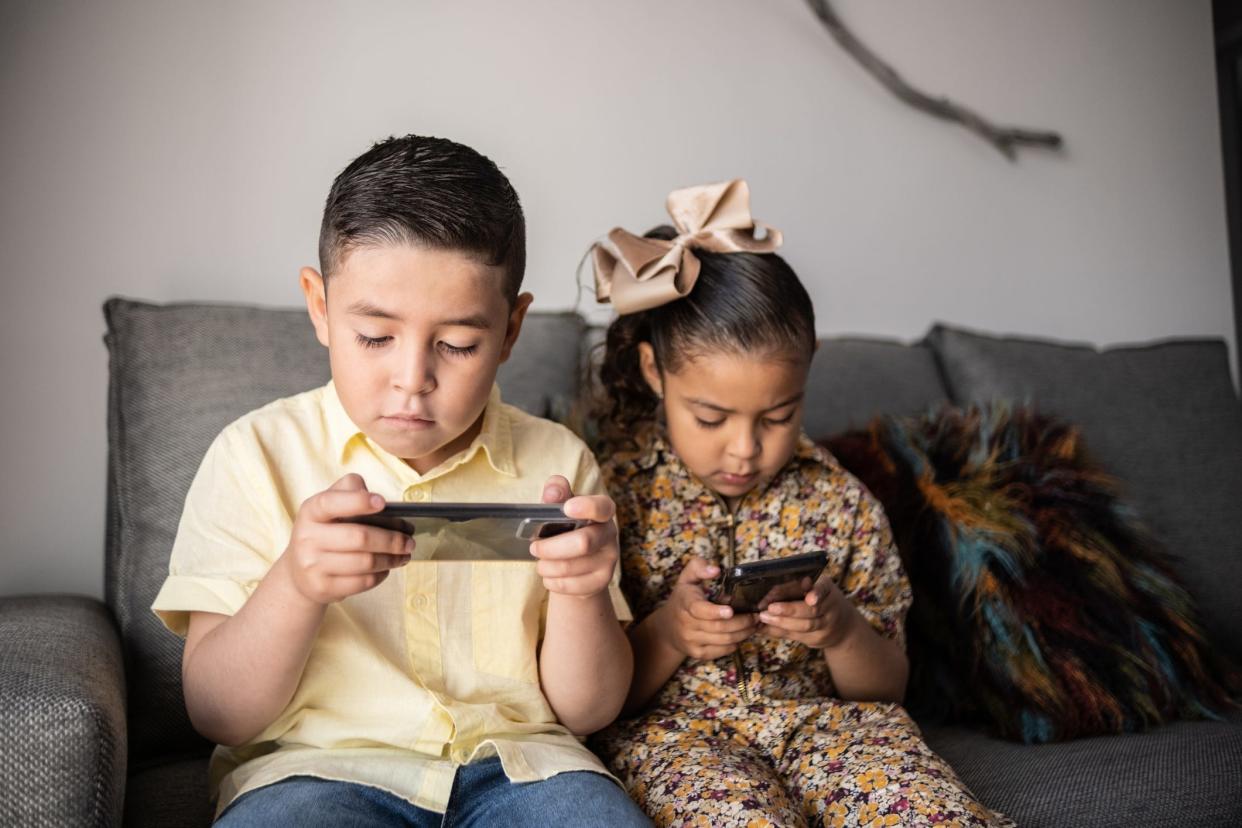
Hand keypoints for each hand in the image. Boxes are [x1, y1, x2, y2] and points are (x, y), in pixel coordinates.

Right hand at [281, 473, 412, 605]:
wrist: (299, 574)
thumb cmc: (325, 531)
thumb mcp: (330, 506)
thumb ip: (350, 490)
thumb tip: (375, 498)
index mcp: (311, 511)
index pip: (331, 503)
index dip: (358, 502)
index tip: (382, 503)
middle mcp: (307, 537)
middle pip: (359, 537)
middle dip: (392, 539)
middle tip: (410, 541)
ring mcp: (312, 565)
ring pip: (365, 562)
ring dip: (392, 559)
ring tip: (405, 554)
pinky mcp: (323, 588)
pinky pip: (362, 582)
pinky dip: (381, 574)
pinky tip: (387, 568)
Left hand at [529, 475, 617, 597]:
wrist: (578, 565)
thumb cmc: (565, 528)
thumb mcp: (558, 508)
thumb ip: (555, 493)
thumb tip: (553, 491)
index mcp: (602, 510)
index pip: (602, 507)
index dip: (587, 507)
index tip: (567, 508)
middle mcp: (610, 533)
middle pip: (583, 543)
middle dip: (551, 547)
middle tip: (534, 548)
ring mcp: (609, 559)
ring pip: (572, 567)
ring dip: (547, 567)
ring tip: (540, 563)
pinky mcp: (602, 581)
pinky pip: (572, 586)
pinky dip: (553, 582)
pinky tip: (549, 576)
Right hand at [658, 557, 756, 660]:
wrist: (667, 628)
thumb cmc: (683, 599)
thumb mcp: (686, 578)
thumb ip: (698, 567)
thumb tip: (716, 570)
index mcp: (685, 602)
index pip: (699, 609)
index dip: (716, 612)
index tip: (731, 610)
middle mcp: (686, 624)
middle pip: (718, 627)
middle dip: (742, 622)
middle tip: (756, 616)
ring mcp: (691, 640)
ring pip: (723, 640)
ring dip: (743, 634)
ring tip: (754, 625)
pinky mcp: (697, 653)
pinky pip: (721, 651)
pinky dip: (735, 644)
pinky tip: (742, 635)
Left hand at [756, 571, 854, 648]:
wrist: (842, 626)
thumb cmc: (820, 599)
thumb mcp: (813, 587)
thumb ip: (796, 587)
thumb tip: (772, 591)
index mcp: (828, 589)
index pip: (823, 589)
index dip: (817, 593)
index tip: (810, 598)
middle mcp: (830, 608)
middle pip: (811, 611)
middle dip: (789, 610)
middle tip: (770, 608)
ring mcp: (826, 626)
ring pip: (804, 626)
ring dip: (781, 622)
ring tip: (764, 617)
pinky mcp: (817, 640)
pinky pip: (795, 636)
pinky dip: (778, 632)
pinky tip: (763, 628)